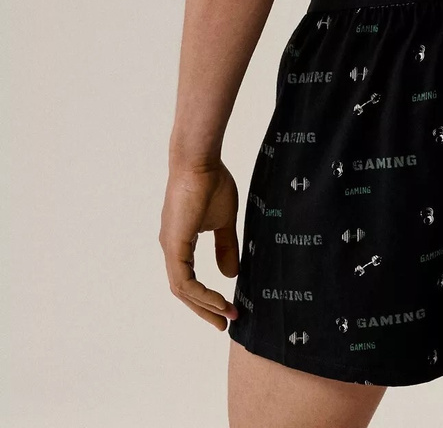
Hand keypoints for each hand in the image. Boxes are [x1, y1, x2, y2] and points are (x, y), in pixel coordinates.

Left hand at [159, 160, 240, 329]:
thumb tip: (229, 274)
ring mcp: (170, 246)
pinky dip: (201, 293)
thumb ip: (225, 247)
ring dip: (205, 305)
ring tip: (227, 315)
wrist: (200, 162)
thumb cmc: (212, 183)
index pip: (189, 278)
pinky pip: (184, 280)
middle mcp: (171, 247)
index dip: (207, 296)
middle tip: (225, 322)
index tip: (228, 308)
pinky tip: (219, 298)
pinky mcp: (174, 244)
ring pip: (183, 289)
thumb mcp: (224, 221)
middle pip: (184, 290)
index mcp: (181, 241)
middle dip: (205, 308)